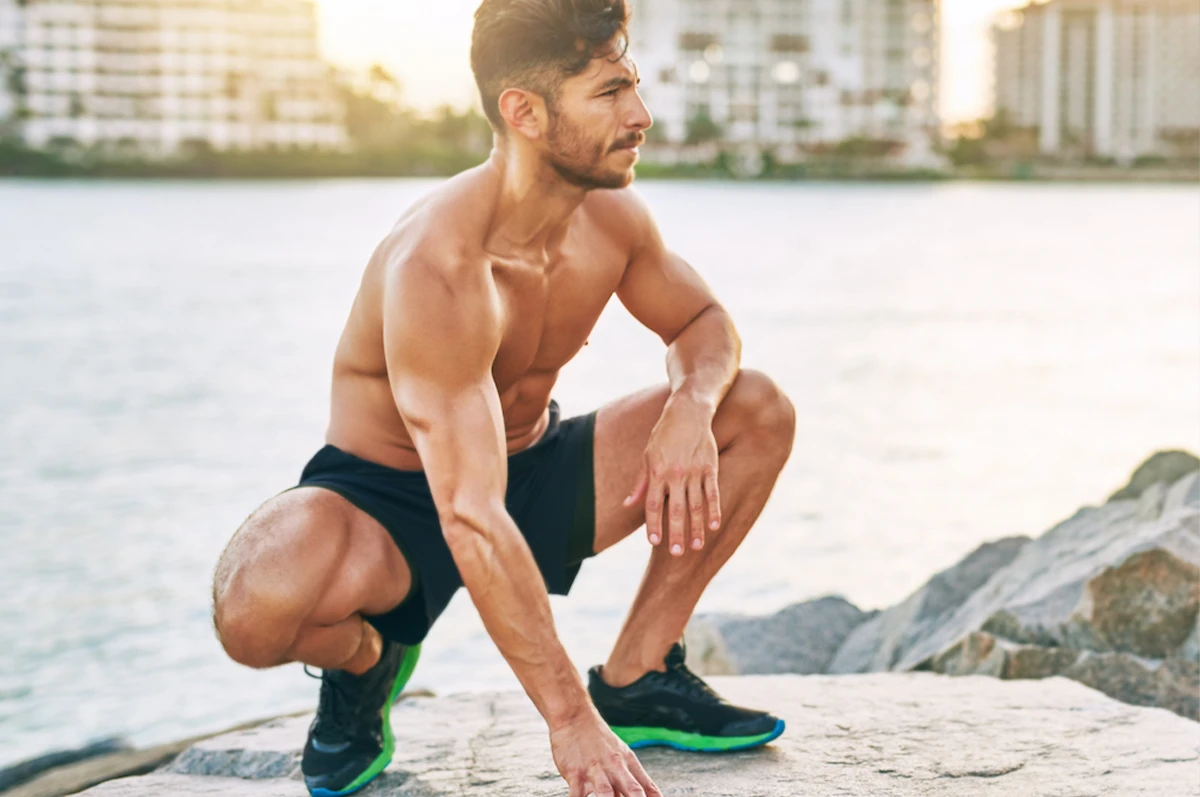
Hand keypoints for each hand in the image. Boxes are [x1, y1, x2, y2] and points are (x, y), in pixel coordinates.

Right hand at [549, 711, 661, 796]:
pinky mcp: (575, 774)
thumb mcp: (619, 753)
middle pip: (633, 789)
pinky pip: (576, 796)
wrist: (574, 718)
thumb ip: (628, 779)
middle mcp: (615, 767)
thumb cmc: (598, 738)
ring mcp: (595, 771)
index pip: (646, 786)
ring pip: (606, 793)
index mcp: (628, 762)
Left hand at [624, 399, 720, 555]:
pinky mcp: (710, 467)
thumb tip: (628, 505)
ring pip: (696, 505)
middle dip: (676, 533)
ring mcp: (695, 471)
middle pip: (676, 509)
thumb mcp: (647, 456)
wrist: (688, 412)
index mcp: (657, 472)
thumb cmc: (663, 435)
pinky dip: (714, 510)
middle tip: (676, 554)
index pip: (653, 504)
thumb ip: (640, 483)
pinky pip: (713, 493)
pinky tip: (714, 526)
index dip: (654, 524)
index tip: (654, 542)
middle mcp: (676, 474)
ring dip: (696, 527)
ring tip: (695, 546)